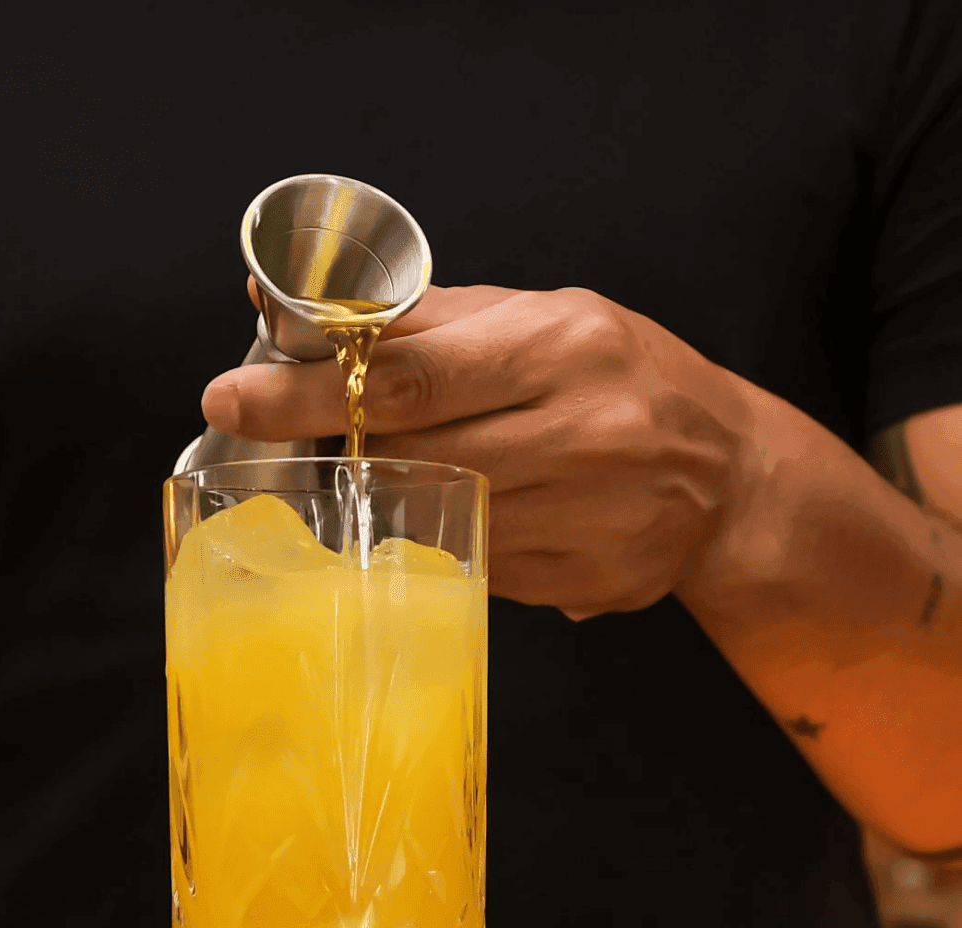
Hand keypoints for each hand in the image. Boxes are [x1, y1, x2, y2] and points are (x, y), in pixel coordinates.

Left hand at [202, 284, 753, 617]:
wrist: (730, 476)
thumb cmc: (620, 376)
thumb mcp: (541, 319)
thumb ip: (426, 321)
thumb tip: (299, 312)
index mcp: (563, 348)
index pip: (411, 375)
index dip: (310, 392)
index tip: (232, 397)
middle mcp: (580, 434)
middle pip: (414, 456)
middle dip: (336, 448)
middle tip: (274, 431)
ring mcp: (587, 518)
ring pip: (439, 521)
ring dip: (399, 498)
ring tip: (411, 467)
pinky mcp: (585, 582)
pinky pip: (479, 569)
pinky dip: (455, 541)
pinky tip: (479, 513)